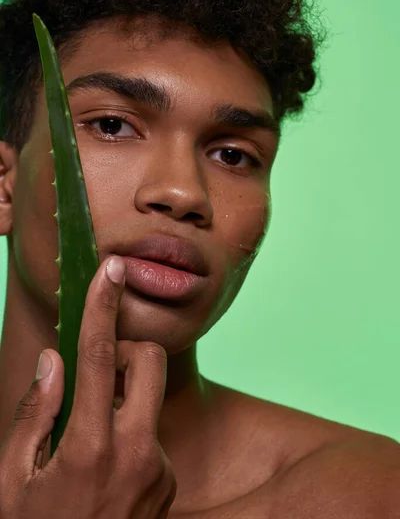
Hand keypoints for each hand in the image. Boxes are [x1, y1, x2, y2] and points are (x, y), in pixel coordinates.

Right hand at [0, 256, 176, 517]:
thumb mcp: (12, 480)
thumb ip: (34, 413)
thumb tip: (54, 359)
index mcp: (89, 445)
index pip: (100, 354)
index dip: (102, 304)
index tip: (110, 268)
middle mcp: (135, 452)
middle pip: (149, 361)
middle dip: (126, 353)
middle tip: (95, 376)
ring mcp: (158, 469)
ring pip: (150, 399)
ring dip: (123, 398)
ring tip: (88, 437)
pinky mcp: (168, 482)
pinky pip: (151, 434)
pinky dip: (129, 433)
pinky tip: (104, 469)